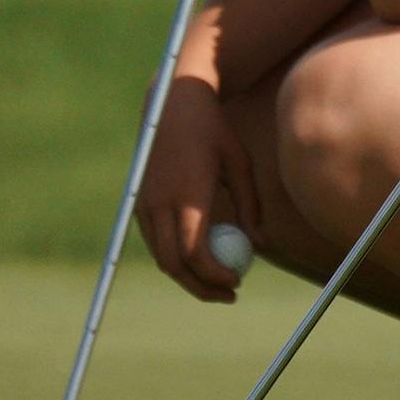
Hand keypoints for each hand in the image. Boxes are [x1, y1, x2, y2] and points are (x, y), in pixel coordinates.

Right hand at [135, 76, 259, 302]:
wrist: (171, 105)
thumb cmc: (214, 131)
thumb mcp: (240, 163)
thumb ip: (250, 205)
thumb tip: (261, 243)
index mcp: (186, 195)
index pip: (195, 252)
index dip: (215, 274)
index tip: (238, 282)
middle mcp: (159, 203)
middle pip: (173, 264)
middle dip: (200, 286)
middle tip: (230, 295)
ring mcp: (144, 203)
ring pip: (161, 257)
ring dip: (187, 276)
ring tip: (219, 283)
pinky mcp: (138, 202)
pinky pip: (155, 241)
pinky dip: (176, 257)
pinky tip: (201, 258)